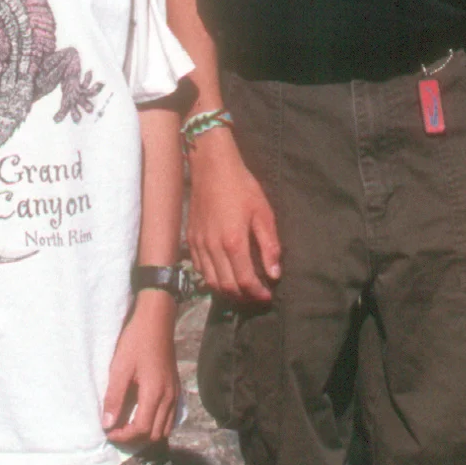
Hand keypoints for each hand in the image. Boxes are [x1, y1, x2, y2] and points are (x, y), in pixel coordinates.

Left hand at [103, 300, 178, 446]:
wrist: (156, 322)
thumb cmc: (136, 342)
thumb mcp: (119, 368)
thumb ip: (114, 397)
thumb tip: (107, 424)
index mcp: (154, 394)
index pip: (141, 430)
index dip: (123, 436)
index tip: (108, 431)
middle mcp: (169, 398)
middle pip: (154, 434)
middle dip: (134, 437)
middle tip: (116, 429)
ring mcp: (175, 394)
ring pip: (164, 428)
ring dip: (146, 432)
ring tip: (128, 424)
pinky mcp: (176, 389)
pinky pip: (170, 417)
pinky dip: (156, 423)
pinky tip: (142, 414)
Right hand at [185, 132, 281, 305]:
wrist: (212, 167)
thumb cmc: (241, 186)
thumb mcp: (263, 213)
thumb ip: (269, 246)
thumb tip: (274, 273)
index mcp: (233, 241)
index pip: (244, 280)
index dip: (257, 293)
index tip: (267, 296)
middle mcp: (212, 247)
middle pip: (226, 286)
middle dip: (243, 297)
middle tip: (256, 296)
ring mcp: (198, 244)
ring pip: (210, 281)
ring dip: (227, 291)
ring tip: (242, 290)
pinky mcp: (191, 239)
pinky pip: (199, 268)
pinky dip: (212, 278)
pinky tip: (224, 274)